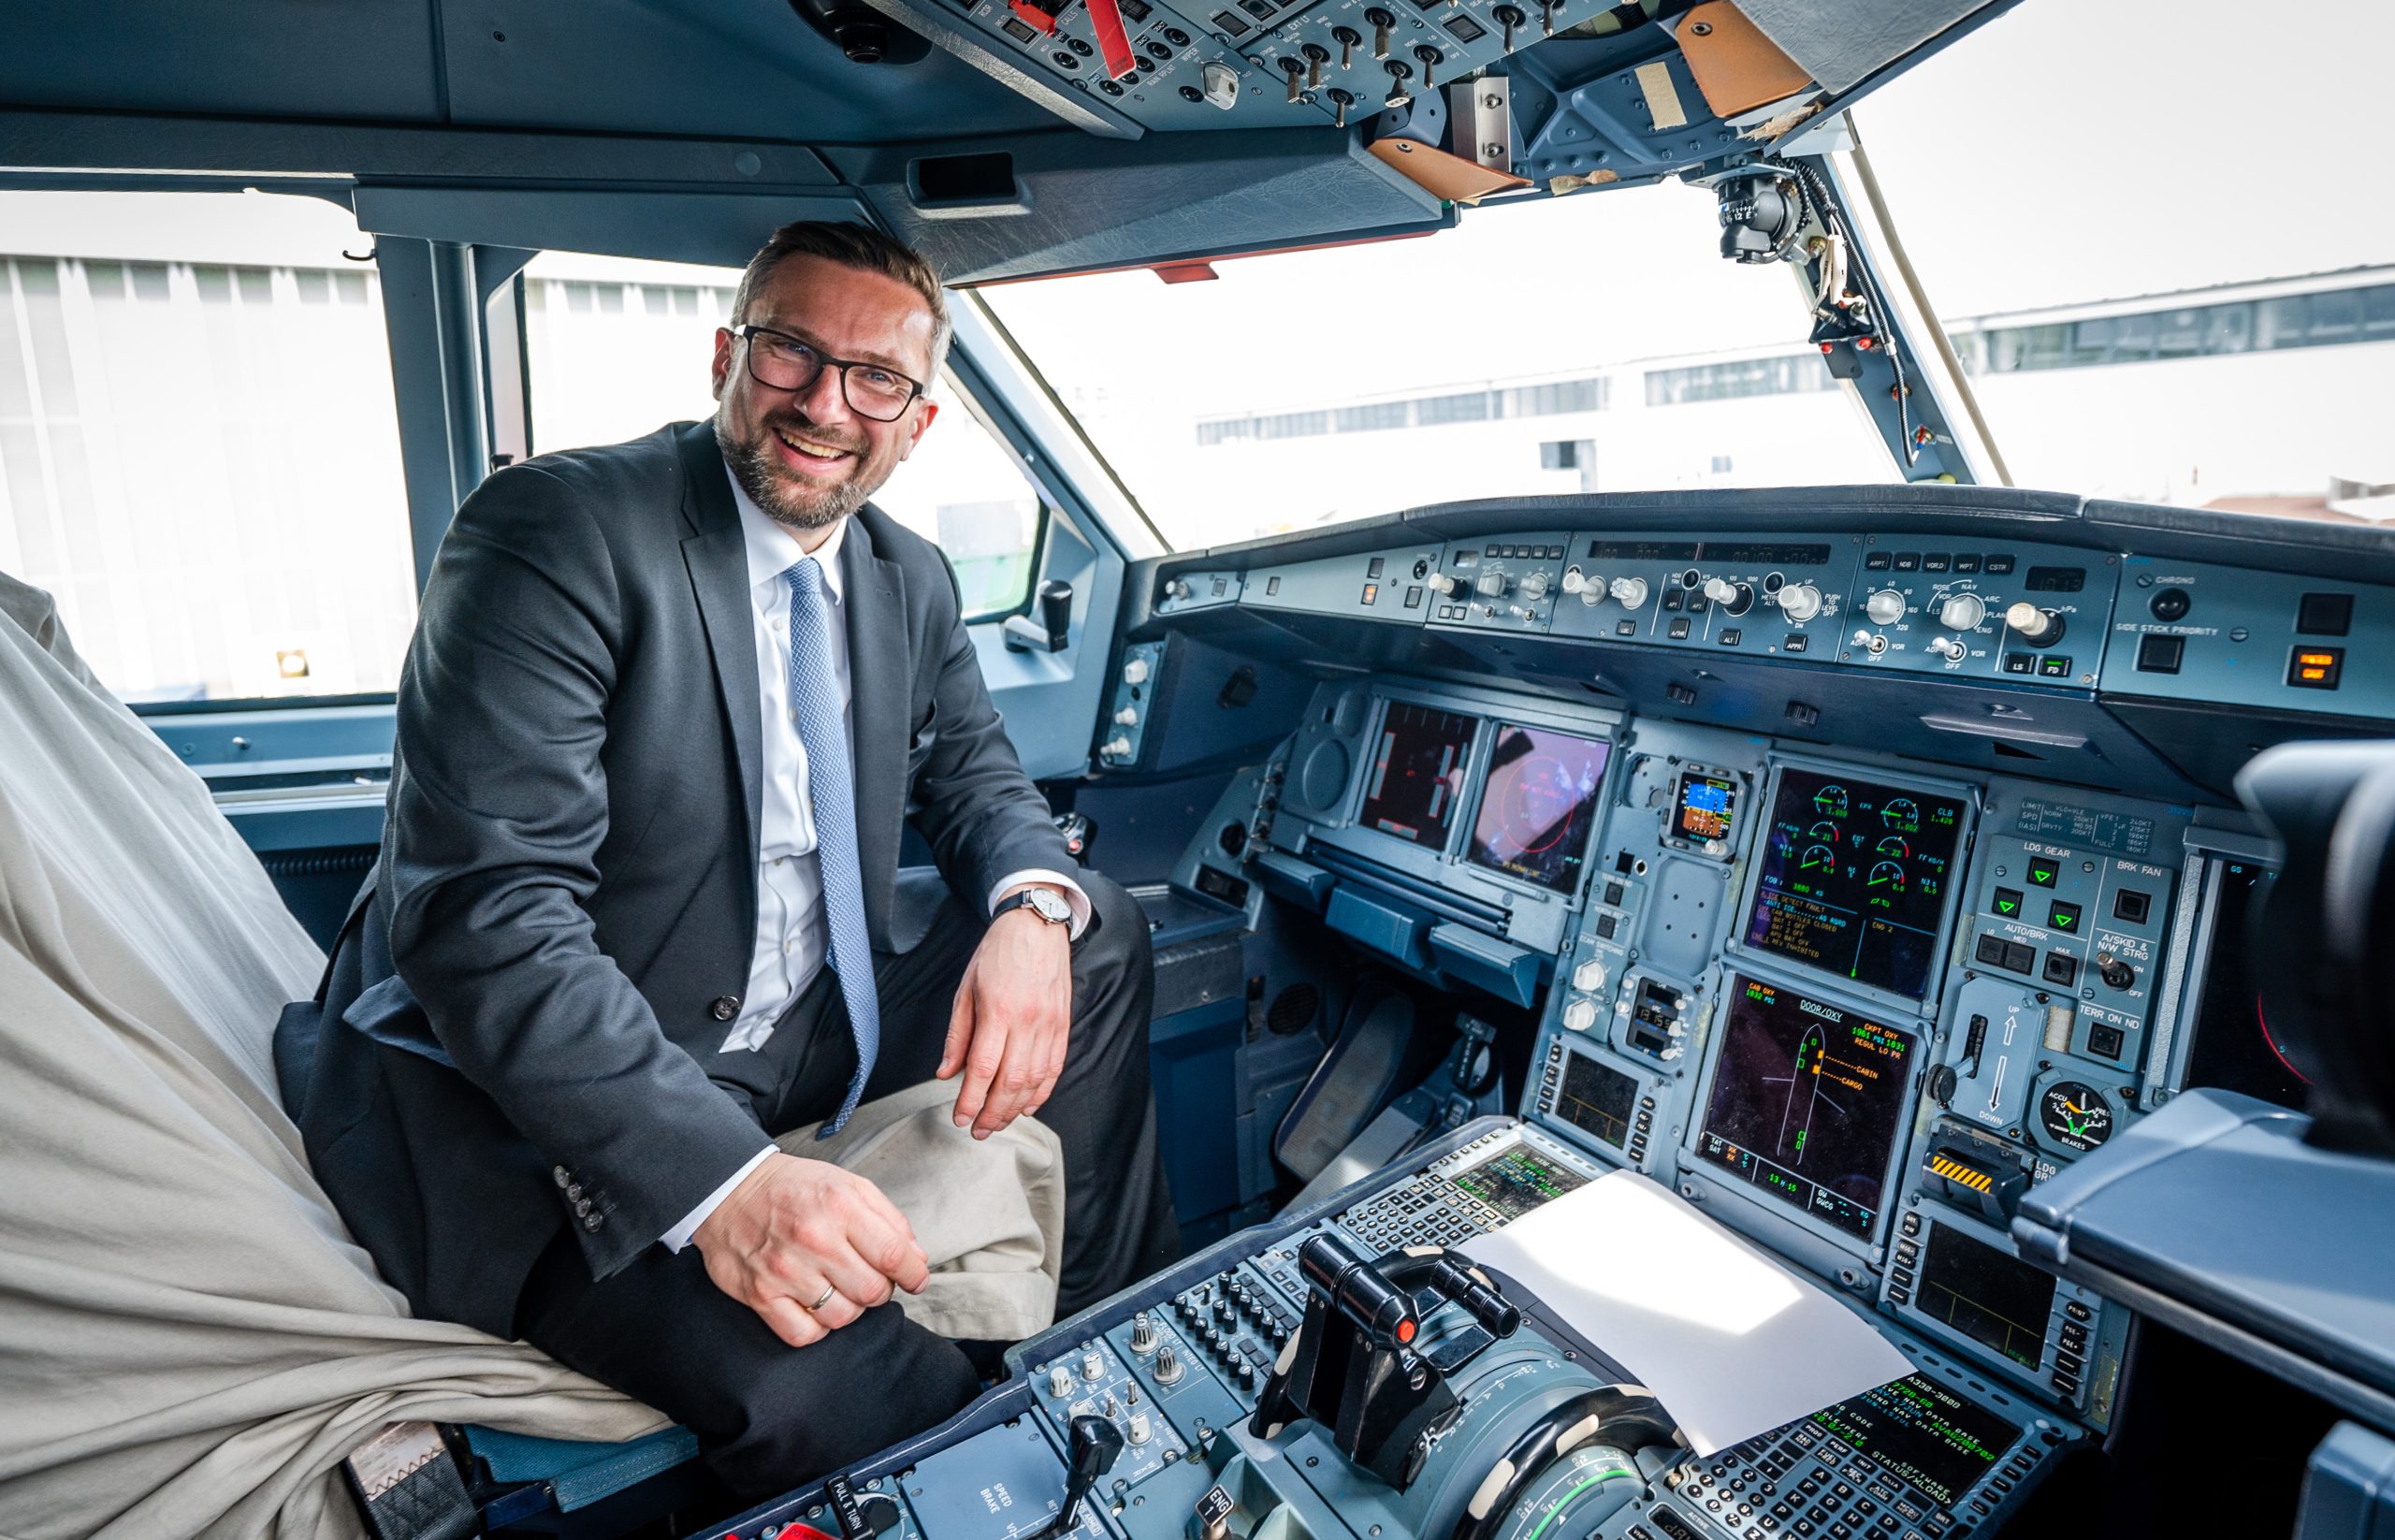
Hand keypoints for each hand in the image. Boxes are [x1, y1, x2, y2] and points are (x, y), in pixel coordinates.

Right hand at [690, 1153, 929, 1347]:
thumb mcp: (848, 1184)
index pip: (893, 1255)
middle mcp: (814, 1239)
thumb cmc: (793, 1188)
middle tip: (871, 1279)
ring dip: (851, 1309)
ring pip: (842, 1317)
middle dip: (881, 1290)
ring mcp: (785, 1270)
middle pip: (872, 1291)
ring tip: (842, 1290)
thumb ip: (888, 1219)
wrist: (729, 1189)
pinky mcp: (760, 1295)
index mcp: (840, 1207)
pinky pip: (804, 1334)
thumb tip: (916, 1258)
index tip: (916, 1279)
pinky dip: (817, 1329)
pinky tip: (815, 1307)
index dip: (913, 1274)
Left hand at [938, 886, 1073, 1139]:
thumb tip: (945, 1073)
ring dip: (1015, 1108)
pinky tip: (1027, 1106)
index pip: (982, 1068)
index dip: (970, 1100)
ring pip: (1034, 1080)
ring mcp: (1050, 1025)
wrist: (1036, 925)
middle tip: (978, 1130)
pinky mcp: (1063, 1025)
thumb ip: (958, 1034)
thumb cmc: (997, 953)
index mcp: (998, 1011)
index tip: (959, 1118)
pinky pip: (1054, 1068)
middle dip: (992, 1113)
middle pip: (1010, 1082)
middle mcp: (1027, 1021)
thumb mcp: (966, 988)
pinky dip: (1042, 1092)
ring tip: (999, 1123)